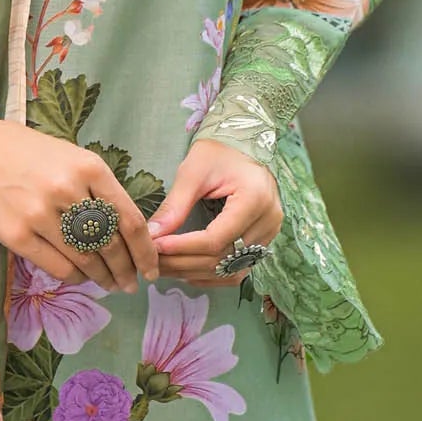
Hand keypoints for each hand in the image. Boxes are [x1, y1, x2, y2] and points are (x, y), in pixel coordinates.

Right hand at [0, 109, 158, 293]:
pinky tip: (81, 277)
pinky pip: (58, 267)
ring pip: (86, 259)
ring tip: (110, 284)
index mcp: (90, 167)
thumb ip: (101, 191)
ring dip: (103, 278)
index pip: (130, 220)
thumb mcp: (75, 159)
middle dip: (126, 270)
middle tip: (130, 284)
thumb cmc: (34, 154)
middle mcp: (68, 190)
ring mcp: (40, 214)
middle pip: (111, 244)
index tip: (151, 269)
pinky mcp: (17, 235)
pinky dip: (75, 277)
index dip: (146, 252)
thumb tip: (128, 235)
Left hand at [148, 137, 282, 287]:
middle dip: (183, 263)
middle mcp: (268, 221)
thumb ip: (175, 205)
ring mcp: (269, 234)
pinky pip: (238, 269)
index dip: (183, 247)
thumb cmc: (219, 152)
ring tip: (165, 267)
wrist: (243, 146)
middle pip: (223, 257)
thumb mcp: (193, 172)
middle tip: (153, 261)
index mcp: (255, 199)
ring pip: (230, 269)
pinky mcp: (264, 242)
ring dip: (195, 273)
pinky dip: (211, 274)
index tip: (155, 246)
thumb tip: (151, 235)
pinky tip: (187, 270)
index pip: (216, 238)